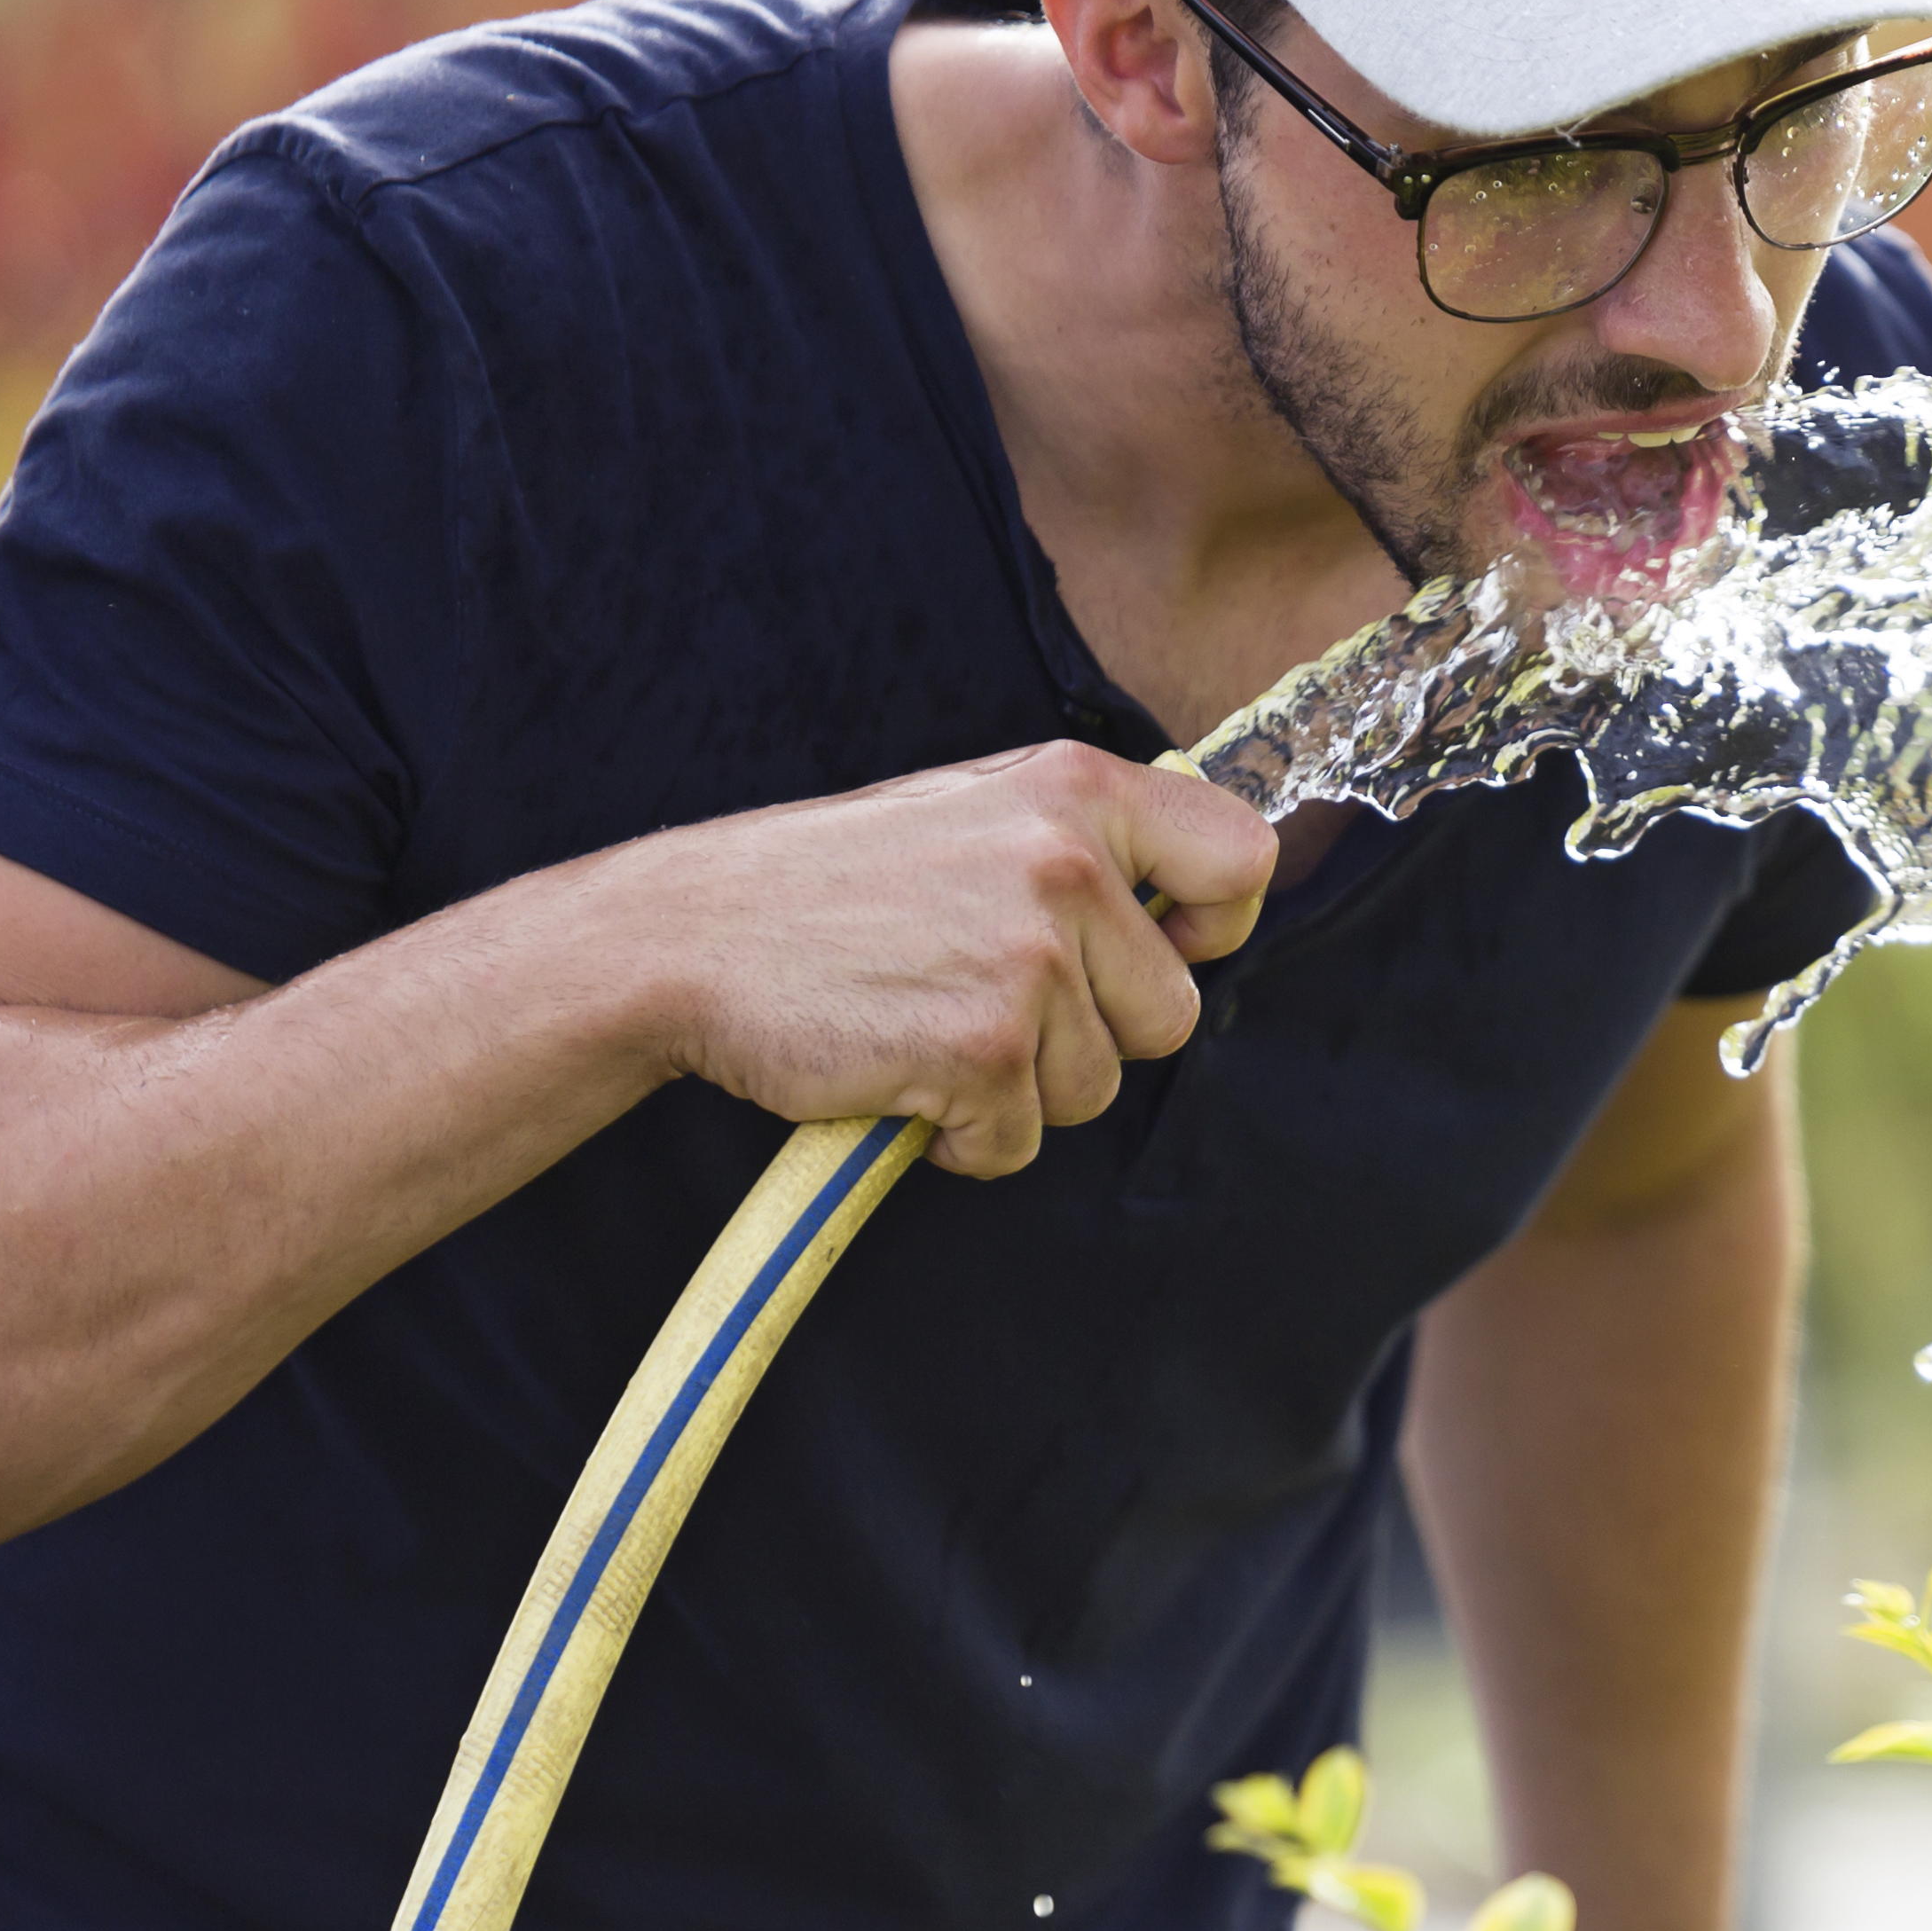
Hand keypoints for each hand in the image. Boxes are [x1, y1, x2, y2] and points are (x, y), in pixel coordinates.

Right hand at [614, 742, 1278, 1174]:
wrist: (689, 938)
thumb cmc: (829, 887)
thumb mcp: (970, 812)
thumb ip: (1078, 841)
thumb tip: (1188, 899)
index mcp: (1076, 788)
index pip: (1242, 858)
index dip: (1214, 926)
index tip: (1165, 948)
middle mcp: (1068, 862)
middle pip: (1171, 1015)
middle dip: (1091, 1039)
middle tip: (989, 1007)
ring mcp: (1029, 957)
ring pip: (1095, 1088)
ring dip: (1019, 1091)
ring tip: (929, 1031)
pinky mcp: (984, 1048)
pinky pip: (1020, 1142)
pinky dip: (964, 1139)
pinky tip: (900, 1078)